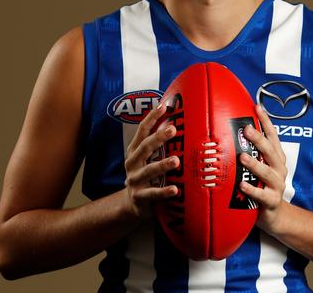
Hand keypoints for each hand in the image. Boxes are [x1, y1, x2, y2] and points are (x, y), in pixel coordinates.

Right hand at [123, 103, 179, 218]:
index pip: (142, 131)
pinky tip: (175, 189)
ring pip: (149, 170)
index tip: (163, 106)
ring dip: (162, 165)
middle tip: (173, 129)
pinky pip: (152, 194)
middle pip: (144, 147)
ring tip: (176, 160)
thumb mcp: (148, 159)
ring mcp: (135, 180)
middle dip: (158, 138)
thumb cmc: (146, 176)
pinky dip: (163, 192)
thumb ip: (159, 145)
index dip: (151, 118)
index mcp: (134, 151)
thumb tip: (180, 123)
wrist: (132, 204)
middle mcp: (132, 163)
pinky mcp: (139, 197)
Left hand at [239, 104, 287, 232]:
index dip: (266, 121)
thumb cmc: (262, 186)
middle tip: (246, 129)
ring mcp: (277, 186)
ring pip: (267, 172)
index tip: (257, 106)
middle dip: (259, 139)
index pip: (273, 136)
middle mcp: (279, 169)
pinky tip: (241, 185)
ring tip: (242, 156)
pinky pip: (262, 195)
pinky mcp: (272, 202)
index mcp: (276, 158)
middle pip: (270, 151)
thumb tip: (229, 132)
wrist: (275, 216)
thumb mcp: (259, 167)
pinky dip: (252, 190)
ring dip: (255, 164)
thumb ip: (250, 152)